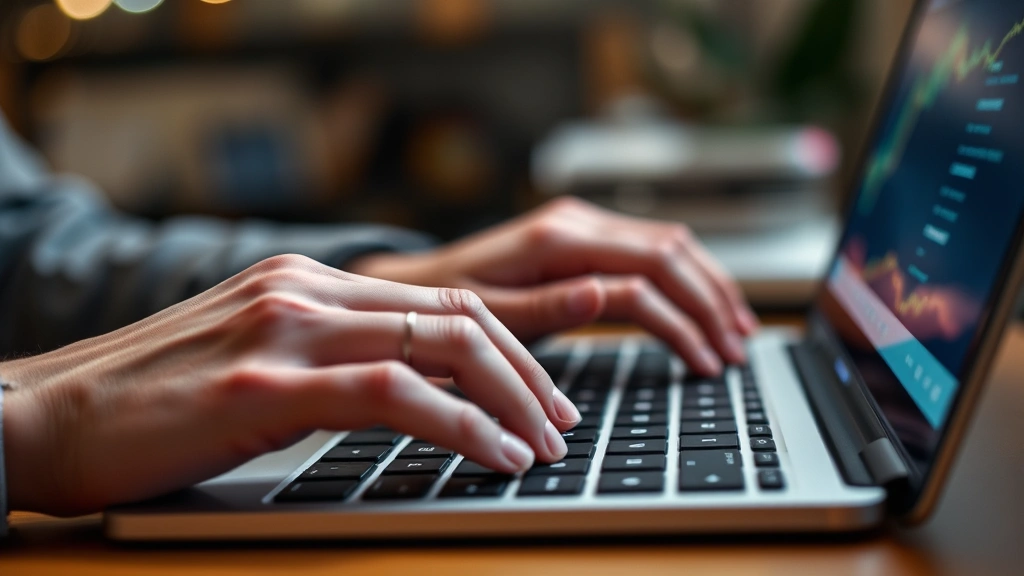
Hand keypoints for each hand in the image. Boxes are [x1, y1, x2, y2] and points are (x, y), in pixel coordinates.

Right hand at [0, 255, 577, 515]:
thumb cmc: (152, 403)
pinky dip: (460, 423)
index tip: (541, 390)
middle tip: (561, 421)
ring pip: (438, 344)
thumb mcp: (255, 359)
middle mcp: (304, 288)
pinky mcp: (264, 385)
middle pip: (455, 314)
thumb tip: (406, 388)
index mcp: (306, 279)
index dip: (506, 341)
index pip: (436, 298)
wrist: (44, 417)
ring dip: (510, 397)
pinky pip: (394, 394)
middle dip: (527, 369)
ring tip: (542, 445)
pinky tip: (494, 454)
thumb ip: (326, 355)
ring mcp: (284, 329)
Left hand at [350, 197, 757, 374]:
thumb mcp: (490, 318)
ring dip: (708, 286)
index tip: (709, 363)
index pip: (646, 274)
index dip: (687, 320)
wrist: (415, 286)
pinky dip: (683, 278)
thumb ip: (549, 306)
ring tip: (738, 330)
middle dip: (712, 301)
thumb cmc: (447, 308)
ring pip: (669, 245)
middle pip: (670, 252)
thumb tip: (606, 294)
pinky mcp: (583, 235)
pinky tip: (701, 305)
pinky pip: (649, 249)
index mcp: (556, 242)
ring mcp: (582, 224)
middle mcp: (576, 222)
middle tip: (739, 350)